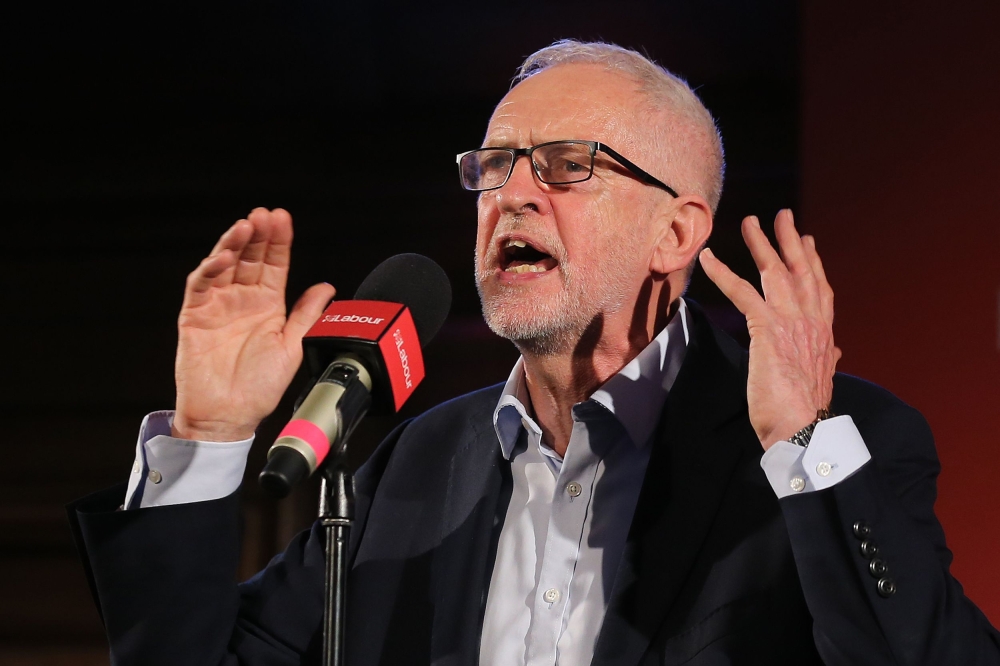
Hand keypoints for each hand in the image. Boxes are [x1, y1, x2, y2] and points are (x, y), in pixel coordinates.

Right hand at [173, 208, 335, 441]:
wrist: (228, 416)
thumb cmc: (259, 388)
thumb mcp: (292, 347)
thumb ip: (307, 315)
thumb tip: (328, 288)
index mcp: (268, 304)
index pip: (274, 264)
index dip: (279, 242)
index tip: (283, 220)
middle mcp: (242, 300)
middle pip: (249, 257)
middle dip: (257, 234)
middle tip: (264, 215)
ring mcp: (217, 305)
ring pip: (224, 264)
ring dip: (233, 244)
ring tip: (246, 226)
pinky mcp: (194, 315)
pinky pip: (200, 286)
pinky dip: (210, 269)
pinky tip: (223, 257)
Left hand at [698, 209, 840, 449]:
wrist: (803, 426)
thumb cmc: (806, 410)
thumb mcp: (823, 378)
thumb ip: (828, 359)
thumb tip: (836, 353)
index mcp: (824, 333)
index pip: (819, 289)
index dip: (813, 263)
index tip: (808, 242)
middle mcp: (811, 320)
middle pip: (802, 270)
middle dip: (790, 240)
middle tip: (782, 215)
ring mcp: (790, 321)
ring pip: (775, 272)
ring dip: (761, 243)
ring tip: (749, 221)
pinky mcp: (767, 328)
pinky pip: (742, 291)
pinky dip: (723, 272)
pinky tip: (708, 257)